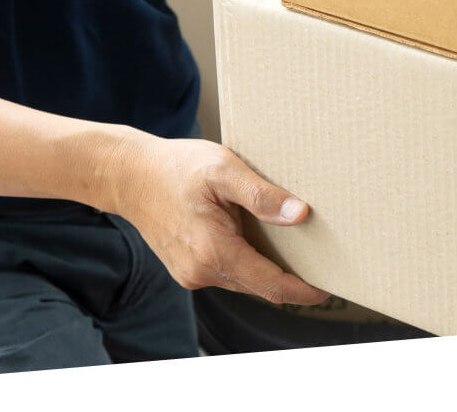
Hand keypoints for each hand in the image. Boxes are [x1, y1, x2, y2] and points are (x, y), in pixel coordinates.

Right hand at [99, 134, 328, 304]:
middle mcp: (200, 272)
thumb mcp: (223, 169)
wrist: (128, 175)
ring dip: (266, 269)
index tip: (327, 287)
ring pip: (243, 281)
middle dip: (289, 279)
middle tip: (320, 261)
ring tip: (292, 247)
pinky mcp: (186, 270)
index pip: (270, 286)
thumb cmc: (175, 167)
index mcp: (213, 252)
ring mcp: (191, 274)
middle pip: (260, 286)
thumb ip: (261, 195)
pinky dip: (246, 262)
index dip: (303, 290)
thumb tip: (300, 214)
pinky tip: (254, 239)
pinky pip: (227, 273)